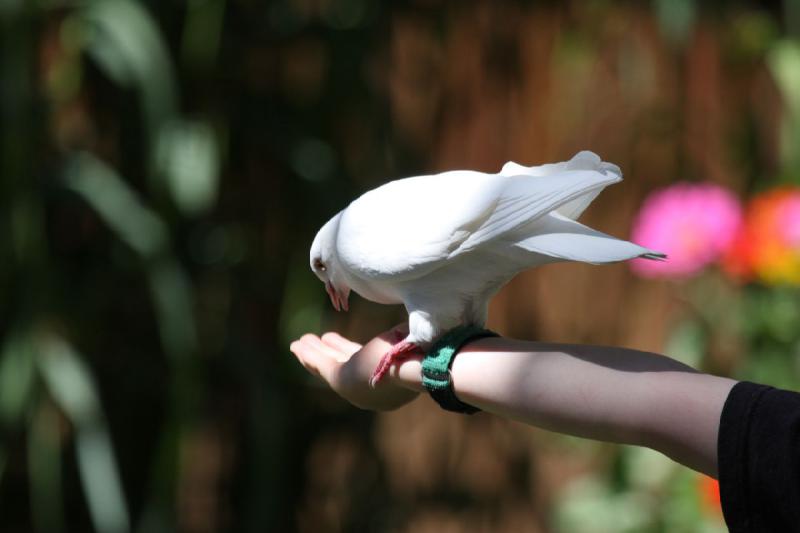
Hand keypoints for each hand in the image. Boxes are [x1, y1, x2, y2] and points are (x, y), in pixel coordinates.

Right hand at [290, 326, 420, 410]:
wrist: (422, 361)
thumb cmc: (424, 347)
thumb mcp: (411, 334)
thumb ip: (402, 331)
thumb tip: (405, 324)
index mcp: (389, 379)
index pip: (363, 362)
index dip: (346, 349)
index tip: (334, 340)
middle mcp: (372, 389)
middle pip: (344, 366)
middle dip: (328, 353)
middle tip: (316, 343)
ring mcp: (357, 388)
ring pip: (329, 367)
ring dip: (313, 354)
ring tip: (301, 343)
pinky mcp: (343, 382)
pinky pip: (321, 366)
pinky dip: (308, 355)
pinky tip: (296, 345)